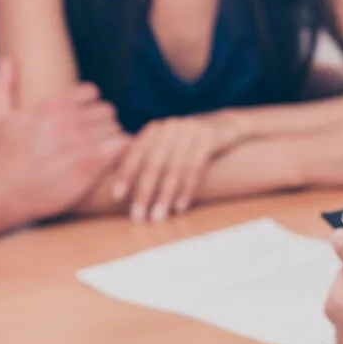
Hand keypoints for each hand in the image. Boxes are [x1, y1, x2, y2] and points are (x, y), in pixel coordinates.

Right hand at [0, 57, 127, 223]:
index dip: (89, 107)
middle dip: (101, 124)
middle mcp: (71, 118)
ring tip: (99, 155)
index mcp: (53, 104)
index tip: (82, 122)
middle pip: (107, 111)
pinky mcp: (93, 162)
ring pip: (116, 128)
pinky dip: (121, 152)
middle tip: (92, 141)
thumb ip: (3, 84)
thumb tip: (7, 59)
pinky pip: (123, 145)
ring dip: (110, 140)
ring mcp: (83, 140)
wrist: (1, 194)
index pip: (91, 93)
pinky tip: (109, 163)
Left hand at [112, 112, 243, 221]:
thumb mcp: (167, 145)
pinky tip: (180, 207)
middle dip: (144, 192)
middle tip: (139, 216)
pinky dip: (186, 190)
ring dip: (164, 196)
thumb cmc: (188, 145)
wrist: (225, 126)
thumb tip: (120, 191)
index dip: (126, 174)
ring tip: (158, 217)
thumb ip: (148, 160)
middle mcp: (171, 126)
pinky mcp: (209, 137)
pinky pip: (195, 167)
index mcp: (155, 129)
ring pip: (174, 168)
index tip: (118, 197)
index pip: (136, 153)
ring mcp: (191, 130)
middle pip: (154, 163)